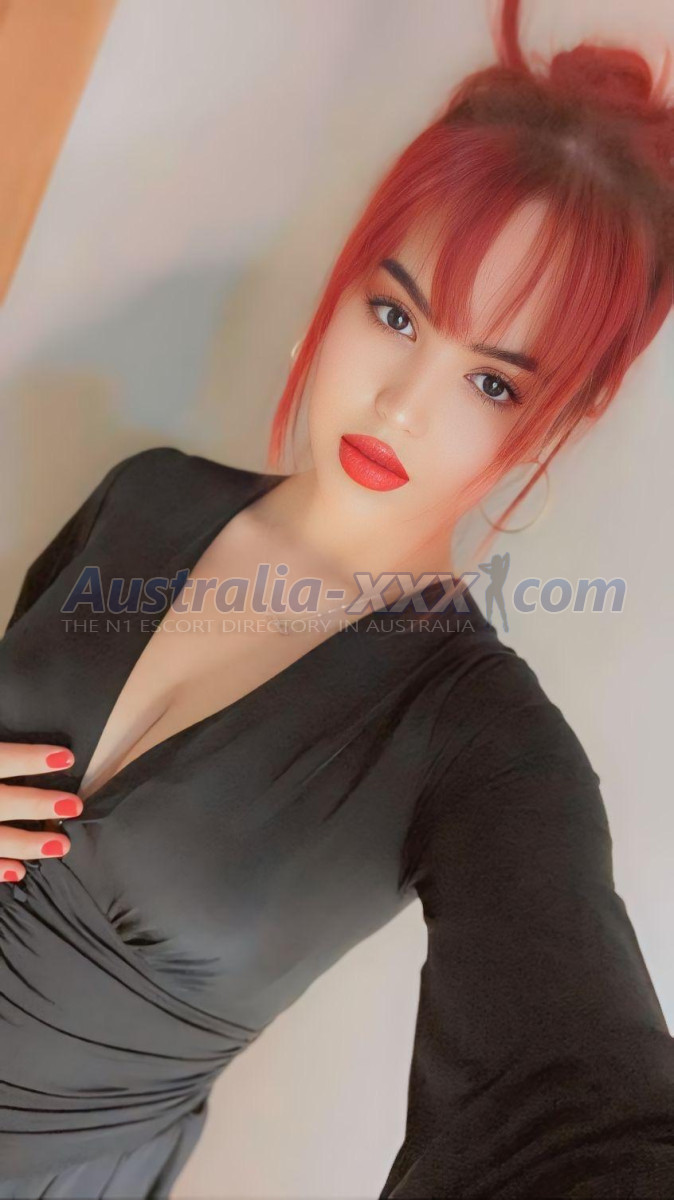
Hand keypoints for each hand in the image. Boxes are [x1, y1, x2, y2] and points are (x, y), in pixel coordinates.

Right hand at [0, 743, 81, 883]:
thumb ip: (1, 755)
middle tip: (74, 805)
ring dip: (27, 844)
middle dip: (36, 805)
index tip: (67, 758)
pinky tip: (20, 871)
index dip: (30, 759)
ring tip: (61, 845)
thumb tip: (50, 750)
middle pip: (2, 802)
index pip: (1, 759)